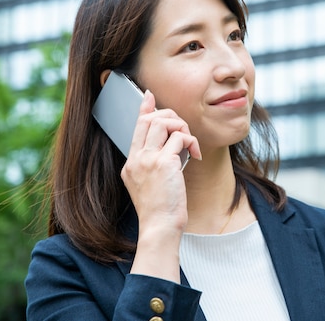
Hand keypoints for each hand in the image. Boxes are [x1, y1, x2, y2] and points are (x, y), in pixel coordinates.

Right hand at [122, 90, 199, 281]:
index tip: (149, 96)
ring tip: (189, 144)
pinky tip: (194, 155)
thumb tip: (170, 145)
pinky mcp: (163, 163)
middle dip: (170, 117)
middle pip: (150, 119)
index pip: (136, 127)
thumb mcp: (149, 184)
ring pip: (164, 122)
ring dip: (182, 127)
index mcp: (130, 163)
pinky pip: (180, 138)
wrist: (159, 227)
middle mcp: (136, 158)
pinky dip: (191, 142)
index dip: (145, 108)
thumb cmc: (159, 210)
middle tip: (183, 130)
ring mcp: (148, 160)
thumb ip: (153, 164)